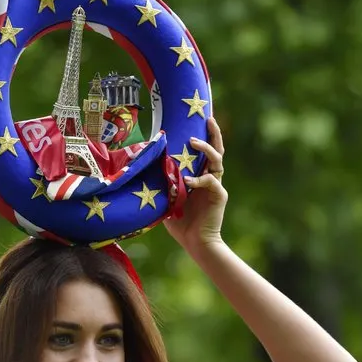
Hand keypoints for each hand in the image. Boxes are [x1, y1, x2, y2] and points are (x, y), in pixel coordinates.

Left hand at [164, 117, 227, 252]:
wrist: (195, 242)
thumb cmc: (179, 221)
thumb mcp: (166, 196)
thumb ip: (162, 181)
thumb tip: (142, 165)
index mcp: (200, 175)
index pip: (205, 151)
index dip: (205, 135)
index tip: (200, 119)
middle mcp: (211, 177)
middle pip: (218, 149)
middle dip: (214, 133)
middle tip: (208, 119)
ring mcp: (216, 186)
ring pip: (217, 160)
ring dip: (206, 149)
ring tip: (193, 141)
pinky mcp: (219, 196)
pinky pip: (211, 182)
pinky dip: (199, 179)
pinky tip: (187, 181)